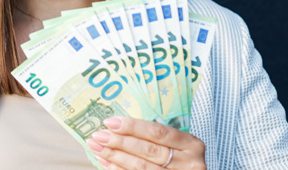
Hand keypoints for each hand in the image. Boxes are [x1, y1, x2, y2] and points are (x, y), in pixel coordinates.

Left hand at [86, 117, 205, 169]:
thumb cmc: (178, 156)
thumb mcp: (175, 144)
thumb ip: (154, 136)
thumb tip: (116, 126)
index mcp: (191, 144)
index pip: (158, 132)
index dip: (133, 127)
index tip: (110, 122)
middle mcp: (190, 163)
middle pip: (148, 150)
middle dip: (119, 142)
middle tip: (98, 135)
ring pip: (141, 167)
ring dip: (114, 156)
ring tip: (96, 147)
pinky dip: (117, 169)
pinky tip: (104, 161)